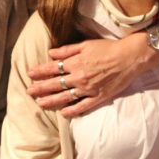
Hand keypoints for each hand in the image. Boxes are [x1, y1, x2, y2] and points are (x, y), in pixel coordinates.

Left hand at [26, 33, 154, 116]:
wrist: (130, 57)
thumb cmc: (108, 48)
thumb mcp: (86, 44)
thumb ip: (67, 50)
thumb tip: (51, 53)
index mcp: (75, 63)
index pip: (52, 68)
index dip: (39, 71)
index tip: (29, 74)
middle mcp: (79, 77)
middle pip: (55, 84)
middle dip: (40, 88)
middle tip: (28, 91)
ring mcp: (88, 89)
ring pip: (65, 97)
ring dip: (51, 100)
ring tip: (40, 103)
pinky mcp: (99, 97)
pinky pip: (82, 106)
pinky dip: (72, 110)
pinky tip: (63, 113)